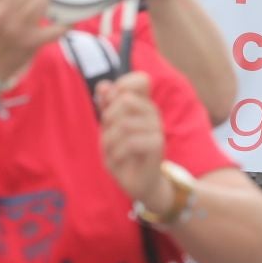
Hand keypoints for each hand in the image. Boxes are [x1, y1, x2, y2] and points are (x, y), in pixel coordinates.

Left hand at [96, 72, 167, 206]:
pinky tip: (118, 158)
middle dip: (108, 118)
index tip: (110, 104)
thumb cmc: (122, 153)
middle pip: (125, 100)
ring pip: (124, 123)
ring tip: (112, 150)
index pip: (142, 79)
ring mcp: (157, 128)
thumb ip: (106, 106)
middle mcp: (152, 112)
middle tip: (108, 134)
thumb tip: (103, 86)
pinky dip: (117, 152)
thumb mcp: (108, 128)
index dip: (122, 86)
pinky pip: (131, 142)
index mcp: (142, 104)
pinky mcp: (157, 145)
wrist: (137, 182)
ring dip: (110, 140)